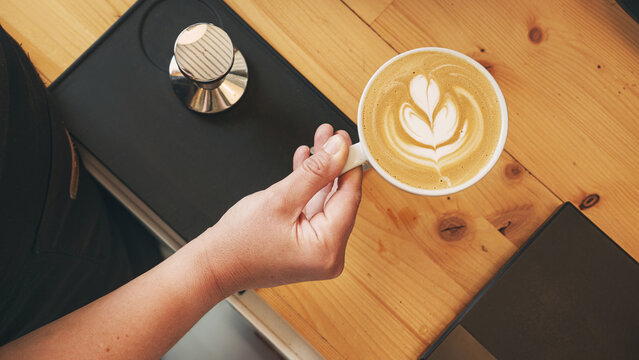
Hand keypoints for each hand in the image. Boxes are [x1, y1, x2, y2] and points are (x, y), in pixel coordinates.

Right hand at [196, 124, 362, 295]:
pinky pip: (315, 209)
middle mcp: (329, 255)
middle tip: (331, 136)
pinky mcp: (307, 245)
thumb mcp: (280, 198)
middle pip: (340, 198)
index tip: (346, 140)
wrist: (215, 265)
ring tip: (319, 142)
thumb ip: (315, 172)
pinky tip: (306, 163)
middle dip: (334, 164)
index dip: (349, 164)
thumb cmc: (239, 243)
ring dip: (321, 172)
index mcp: (328, 249)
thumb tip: (339, 150)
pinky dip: (310, 187)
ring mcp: (318, 251)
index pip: (350, 198)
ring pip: (327, 200)